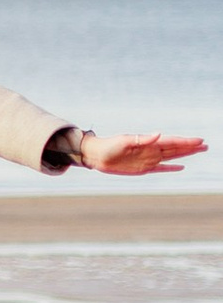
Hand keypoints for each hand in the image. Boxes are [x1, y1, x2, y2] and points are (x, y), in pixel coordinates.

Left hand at [75, 131, 206, 176]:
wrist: (96, 156)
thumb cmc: (109, 145)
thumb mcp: (124, 141)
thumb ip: (142, 139)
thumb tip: (158, 134)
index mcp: (148, 142)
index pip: (172, 141)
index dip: (186, 141)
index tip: (199, 140)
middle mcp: (151, 150)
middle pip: (175, 148)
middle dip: (190, 147)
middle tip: (205, 145)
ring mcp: (148, 159)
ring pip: (172, 157)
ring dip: (184, 155)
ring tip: (198, 151)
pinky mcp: (143, 169)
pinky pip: (161, 168)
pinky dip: (171, 168)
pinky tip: (181, 167)